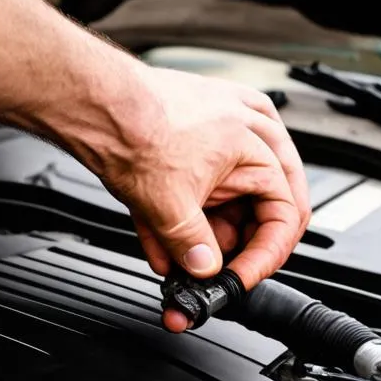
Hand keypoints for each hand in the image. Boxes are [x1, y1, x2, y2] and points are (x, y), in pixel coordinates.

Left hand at [92, 66, 310, 331]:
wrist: (96, 103)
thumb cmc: (134, 128)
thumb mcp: (170, 206)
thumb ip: (193, 245)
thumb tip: (205, 267)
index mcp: (257, 146)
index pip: (285, 215)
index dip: (264, 256)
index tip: (239, 277)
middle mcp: (248, 133)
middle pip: (259, 209)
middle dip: (231, 247)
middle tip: (213, 272)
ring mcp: (221, 132)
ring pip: (227, 202)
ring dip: (200, 238)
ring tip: (173, 261)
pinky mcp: (192, 140)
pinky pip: (200, 188)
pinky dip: (181, 218)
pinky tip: (160, 245)